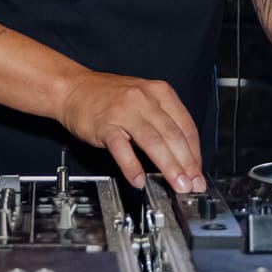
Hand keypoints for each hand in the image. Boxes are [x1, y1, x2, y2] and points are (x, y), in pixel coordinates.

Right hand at [56, 71, 205, 192]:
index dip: (195, 153)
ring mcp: (124, 112)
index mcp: (159, 92)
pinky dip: (132, 166)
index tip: (198, 172)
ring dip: (169, 167)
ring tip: (177, 184)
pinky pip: (122, 148)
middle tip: (193, 184)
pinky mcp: (105, 125)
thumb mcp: (143, 98)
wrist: (72, 88)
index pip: (186, 125)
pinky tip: (139, 180)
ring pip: (154, 142)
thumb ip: (163, 121)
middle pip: (173, 135)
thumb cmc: (108, 96)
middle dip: (187, 164)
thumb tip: (183, 153)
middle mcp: (144, 99)